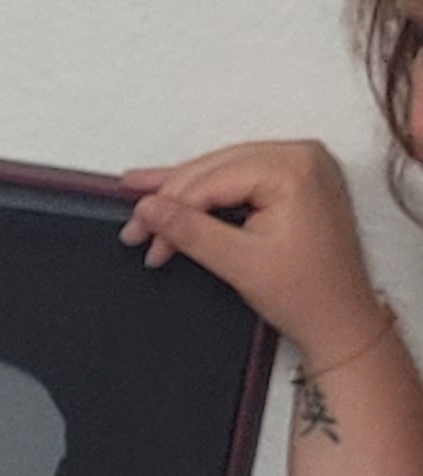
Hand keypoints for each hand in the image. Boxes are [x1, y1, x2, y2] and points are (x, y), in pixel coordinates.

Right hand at [119, 140, 386, 368]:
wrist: (343, 320)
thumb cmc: (305, 294)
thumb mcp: (239, 263)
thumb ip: (190, 231)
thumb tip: (146, 209)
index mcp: (295, 167)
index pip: (213, 181)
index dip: (169, 206)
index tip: (137, 232)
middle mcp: (303, 155)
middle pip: (217, 168)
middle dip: (172, 197)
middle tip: (133, 222)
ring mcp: (303, 165)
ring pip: (226, 171)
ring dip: (185, 193)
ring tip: (141, 197)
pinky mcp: (299, 181)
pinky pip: (244, 179)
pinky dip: (212, 194)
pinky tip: (178, 192)